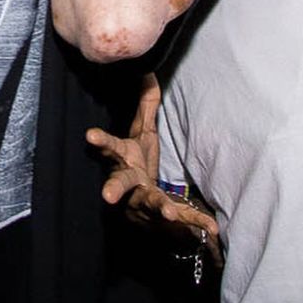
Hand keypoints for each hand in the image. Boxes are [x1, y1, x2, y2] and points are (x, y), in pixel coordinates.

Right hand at [86, 73, 220, 262]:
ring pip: (150, 204)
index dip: (100, 141)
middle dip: (114, 188)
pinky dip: (197, 222)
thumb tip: (148, 73)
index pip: (110, 147)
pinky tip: (213, 228)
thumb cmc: (139, 162)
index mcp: (124, 159)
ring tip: (169, 213)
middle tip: (107, 196)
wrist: (140, 205)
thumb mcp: (143, 133)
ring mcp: (145, 201)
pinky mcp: (164, 216)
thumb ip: (146, 107)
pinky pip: (182, 219)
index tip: (89, 135)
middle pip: (121, 183)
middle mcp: (131, 182)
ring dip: (160, 208)